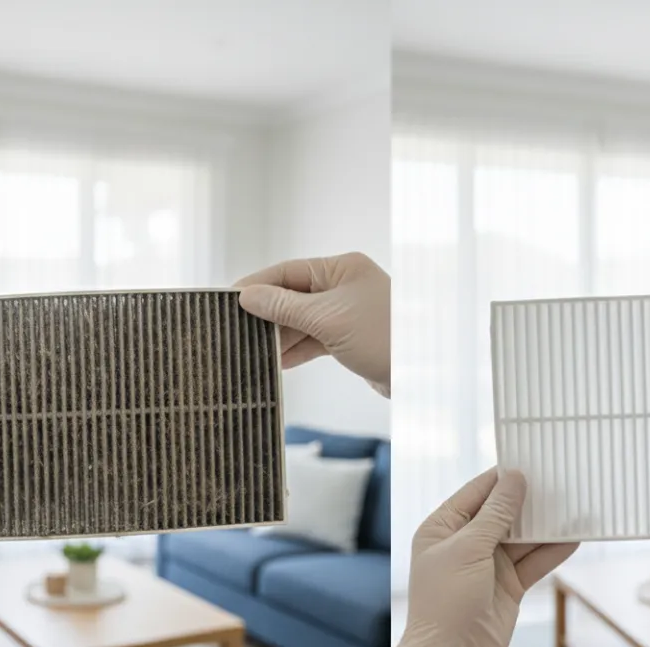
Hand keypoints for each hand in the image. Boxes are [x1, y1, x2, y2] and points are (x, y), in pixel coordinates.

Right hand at [235, 253, 389, 396]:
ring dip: (280, 335)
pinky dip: (297, 349)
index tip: (228, 299)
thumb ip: (284, 307)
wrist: (421, 373)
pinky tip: (277, 361)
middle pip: (293, 295)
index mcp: (342, 268)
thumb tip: (247, 296)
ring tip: (252, 350)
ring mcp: (347, 312)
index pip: (288, 271)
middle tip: (236, 329)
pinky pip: (315, 339)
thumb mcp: (326, 319)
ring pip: (303, 320)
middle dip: (267, 314)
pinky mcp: (350, 337)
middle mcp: (345, 285)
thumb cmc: (382, 336)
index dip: (257, 285)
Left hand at [391, 469, 576, 646]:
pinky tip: (576, 537)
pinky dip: (553, 551)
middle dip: (530, 500)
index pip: (477, 492)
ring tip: (576, 504)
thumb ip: (495, 515)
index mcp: (442, 528)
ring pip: (523, 538)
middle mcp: (464, 543)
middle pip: (503, 513)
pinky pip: (534, 562)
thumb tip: (515, 479)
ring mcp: (487, 565)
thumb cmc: (447, 602)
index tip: (533, 460)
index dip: (504, 478)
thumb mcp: (469, 549)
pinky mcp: (508, 586)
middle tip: (562, 480)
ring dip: (547, 525)